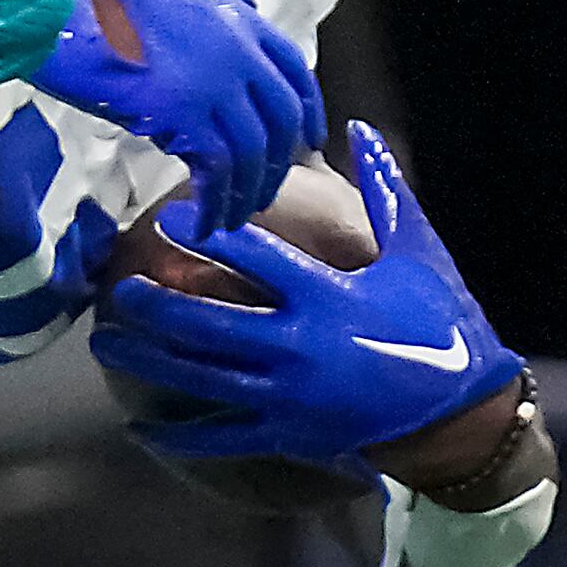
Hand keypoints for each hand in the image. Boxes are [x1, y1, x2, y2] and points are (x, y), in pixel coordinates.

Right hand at [31, 0, 320, 232]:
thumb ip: (202, 6)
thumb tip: (216, 28)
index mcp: (236, 17)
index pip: (295, 73)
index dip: (306, 114)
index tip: (305, 141)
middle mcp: (236, 49)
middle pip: (282, 120)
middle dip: (278, 165)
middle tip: (261, 192)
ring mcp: (212, 81)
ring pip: (254, 152)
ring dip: (246, 193)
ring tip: (228, 217)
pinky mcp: (180, 110)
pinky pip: (216, 170)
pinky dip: (216, 202)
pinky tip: (204, 219)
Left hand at [89, 123, 523, 476]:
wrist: (462, 415)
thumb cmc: (440, 324)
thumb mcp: (417, 252)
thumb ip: (384, 189)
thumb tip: (359, 127)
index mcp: (328, 297)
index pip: (256, 258)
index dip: (210, 233)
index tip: (168, 215)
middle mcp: (300, 347)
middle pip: (210, 325)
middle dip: (157, 307)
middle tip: (117, 288)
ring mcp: (290, 396)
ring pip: (202, 379)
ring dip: (148, 362)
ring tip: (103, 343)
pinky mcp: (288, 433)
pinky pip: (223, 438)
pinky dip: (177, 438)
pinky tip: (135, 430)